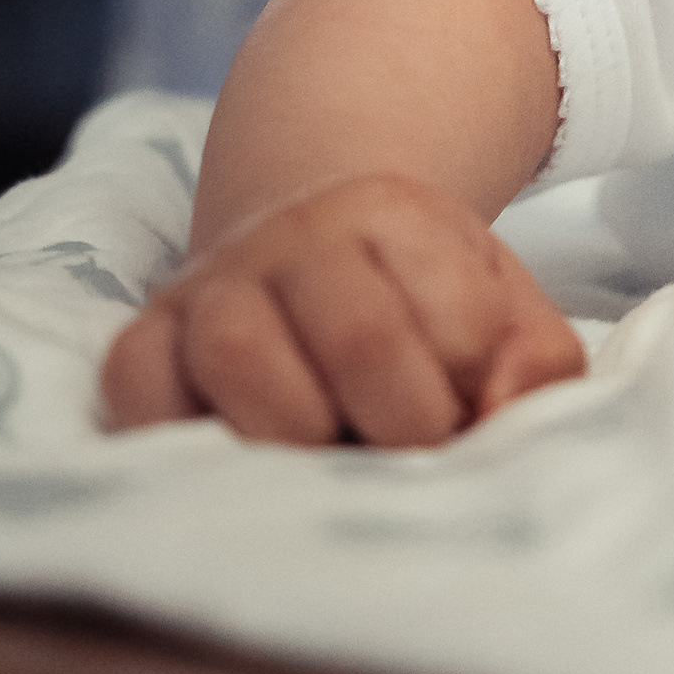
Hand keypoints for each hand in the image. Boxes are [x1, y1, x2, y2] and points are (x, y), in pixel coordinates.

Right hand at [100, 172, 586, 448]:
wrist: (306, 245)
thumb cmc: (418, 305)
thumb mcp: (503, 312)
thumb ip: (535, 363)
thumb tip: (496, 415)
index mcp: (396, 215)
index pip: (459, 323)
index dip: (473, 394)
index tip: (468, 411)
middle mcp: (298, 236)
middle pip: (359, 338)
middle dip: (404, 425)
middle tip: (409, 452)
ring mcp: (213, 285)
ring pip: (239, 355)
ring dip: (298, 435)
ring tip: (328, 453)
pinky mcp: (145, 340)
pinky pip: (138, 389)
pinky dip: (178, 438)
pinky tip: (236, 458)